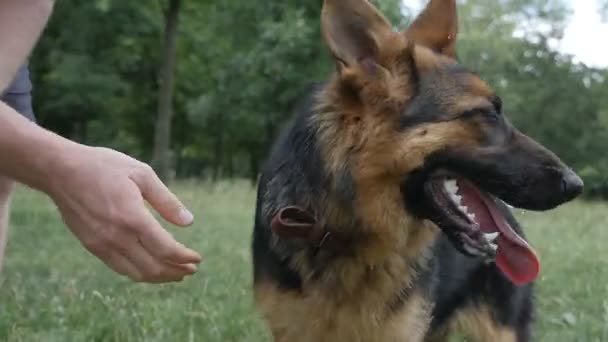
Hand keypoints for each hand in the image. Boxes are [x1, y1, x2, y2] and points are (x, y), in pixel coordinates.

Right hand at [44, 145, 201, 282]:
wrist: (61, 171)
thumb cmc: (104, 167)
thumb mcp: (142, 174)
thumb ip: (166, 201)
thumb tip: (189, 222)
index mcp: (133, 217)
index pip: (165, 249)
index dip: (184, 257)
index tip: (198, 259)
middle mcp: (117, 236)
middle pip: (153, 267)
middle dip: (176, 271)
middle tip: (192, 270)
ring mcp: (102, 244)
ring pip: (137, 273)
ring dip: (160, 277)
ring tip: (176, 274)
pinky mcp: (92, 246)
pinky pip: (120, 268)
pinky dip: (140, 272)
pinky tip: (151, 268)